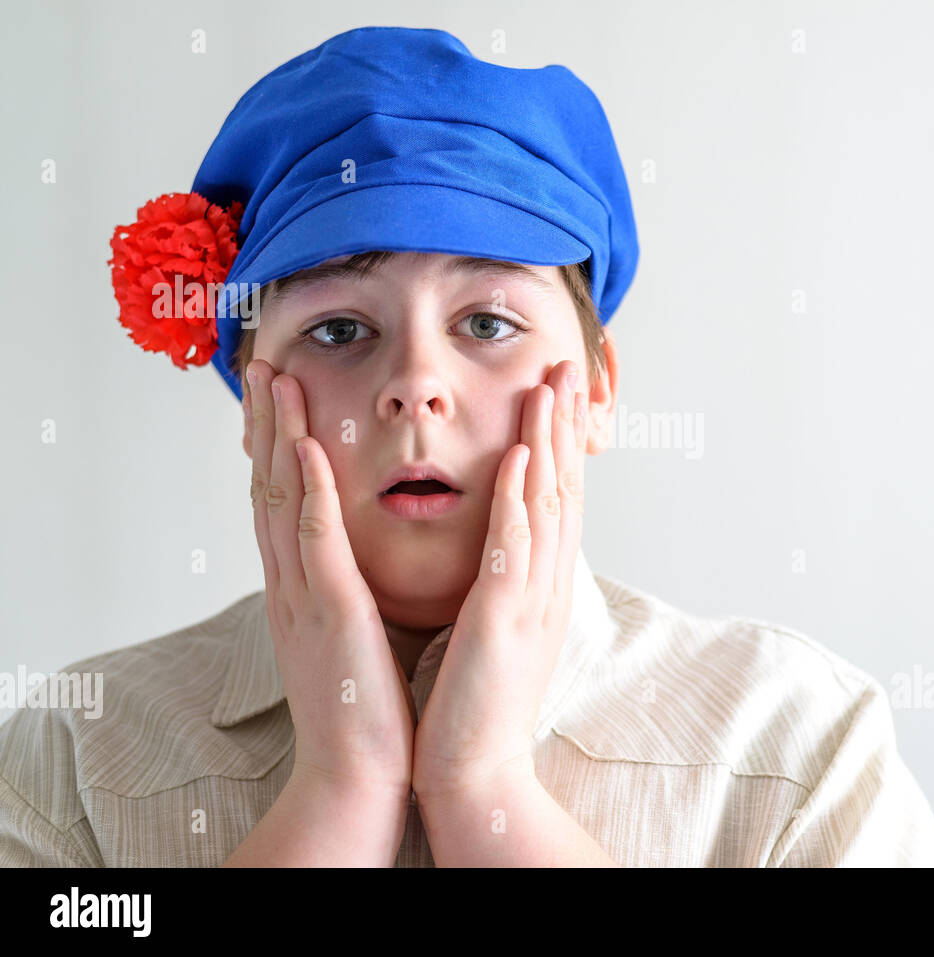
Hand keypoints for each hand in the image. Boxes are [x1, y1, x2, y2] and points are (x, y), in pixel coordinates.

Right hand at [245, 358, 417, 799]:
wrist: (356, 775)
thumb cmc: (362, 707)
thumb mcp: (348, 635)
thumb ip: (342, 591)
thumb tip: (349, 560)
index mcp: (301, 590)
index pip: (281, 503)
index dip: (275, 445)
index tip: (277, 395)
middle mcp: (291, 586)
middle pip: (269, 489)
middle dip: (265, 425)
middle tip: (264, 366)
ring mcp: (304, 598)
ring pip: (283, 502)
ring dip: (279, 438)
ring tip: (278, 383)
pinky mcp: (331, 615)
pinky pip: (316, 545)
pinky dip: (309, 494)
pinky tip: (307, 452)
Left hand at [411, 359, 587, 804]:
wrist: (476, 770)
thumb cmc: (476, 703)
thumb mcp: (499, 629)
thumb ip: (503, 582)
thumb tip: (503, 545)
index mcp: (540, 586)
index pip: (554, 499)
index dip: (557, 442)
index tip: (555, 392)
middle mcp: (547, 586)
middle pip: (561, 489)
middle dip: (563, 424)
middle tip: (566, 366)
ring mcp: (530, 601)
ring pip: (544, 506)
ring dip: (547, 442)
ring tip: (548, 388)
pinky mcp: (503, 622)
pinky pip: (513, 550)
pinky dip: (518, 500)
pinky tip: (518, 458)